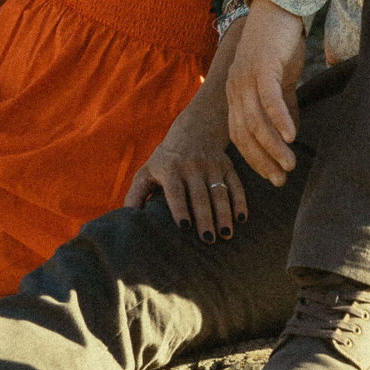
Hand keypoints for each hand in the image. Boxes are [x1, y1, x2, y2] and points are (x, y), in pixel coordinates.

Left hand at [125, 88, 247, 241]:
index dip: (179, 208)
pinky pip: (236, 184)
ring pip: (219, 192)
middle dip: (205, 218)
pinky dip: (240, 201)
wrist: (194, 129)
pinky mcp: (227, 165)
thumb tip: (126, 220)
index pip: (175, 191)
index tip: (185, 227)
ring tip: (226, 234)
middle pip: (199, 195)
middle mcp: (192, 166)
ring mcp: (212, 165)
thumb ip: (136, 194)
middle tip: (209, 240)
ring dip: (224, 213)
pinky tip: (242, 219)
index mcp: (170, 169)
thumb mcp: (148, 171)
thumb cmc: (166, 159)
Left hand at [226, 0, 306, 183]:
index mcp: (236, 93)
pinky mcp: (261, 67)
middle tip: (280, 179)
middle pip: (243, 134)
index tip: (273, 177)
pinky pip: (268, 99)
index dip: (255, 159)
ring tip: (289, 164)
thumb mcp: (280, 81)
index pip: (239, 136)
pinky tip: (291, 136)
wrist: (279, 8)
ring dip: (273, 146)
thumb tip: (290, 134)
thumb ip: (283, 106)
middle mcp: (235, 88)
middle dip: (262, 161)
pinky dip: (279, 120)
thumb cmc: (279, 44)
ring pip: (256, 121)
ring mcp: (245, 77)